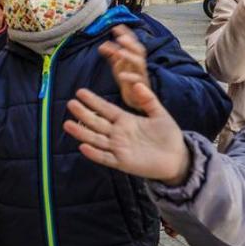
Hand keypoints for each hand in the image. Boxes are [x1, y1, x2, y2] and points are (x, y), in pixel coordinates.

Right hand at [64, 71, 190, 184]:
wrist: (177, 158)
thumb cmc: (168, 136)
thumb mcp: (159, 114)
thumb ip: (148, 99)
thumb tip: (137, 83)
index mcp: (126, 120)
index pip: (106, 109)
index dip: (93, 101)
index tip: (80, 92)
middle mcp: (119, 133)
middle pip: (97, 122)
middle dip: (84, 113)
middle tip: (71, 104)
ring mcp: (119, 148)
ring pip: (96, 139)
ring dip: (82, 132)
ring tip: (67, 124)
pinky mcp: (122, 162)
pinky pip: (105, 157)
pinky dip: (94, 153)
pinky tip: (83, 146)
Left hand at [99, 26, 148, 109]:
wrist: (137, 100)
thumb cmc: (128, 81)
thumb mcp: (119, 66)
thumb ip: (112, 55)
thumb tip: (102, 45)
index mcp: (134, 57)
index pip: (132, 42)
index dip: (126, 34)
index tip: (117, 27)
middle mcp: (139, 64)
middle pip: (138, 50)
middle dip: (130, 43)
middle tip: (120, 38)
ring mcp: (141, 74)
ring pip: (139, 63)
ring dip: (130, 56)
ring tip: (120, 52)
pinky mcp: (141, 86)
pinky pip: (137, 80)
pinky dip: (129, 77)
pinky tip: (121, 75)